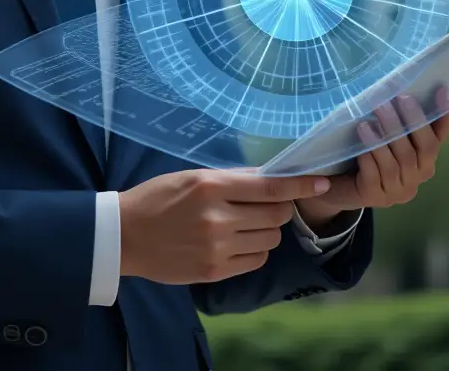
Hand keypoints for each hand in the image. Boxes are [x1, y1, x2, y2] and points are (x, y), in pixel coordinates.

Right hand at [119, 168, 332, 284]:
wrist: (125, 235)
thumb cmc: (158, 198)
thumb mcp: (192, 177)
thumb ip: (231, 179)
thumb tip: (269, 176)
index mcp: (211, 186)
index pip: (269, 187)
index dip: (301, 185)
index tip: (323, 181)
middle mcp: (218, 217)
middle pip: (276, 214)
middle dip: (278, 208)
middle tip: (264, 204)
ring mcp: (217, 247)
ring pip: (269, 238)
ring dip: (265, 229)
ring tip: (243, 223)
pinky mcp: (215, 270)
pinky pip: (256, 259)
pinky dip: (254, 249)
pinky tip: (237, 241)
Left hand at [296, 88, 448, 228]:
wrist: (342, 187)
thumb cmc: (371, 156)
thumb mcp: (388, 137)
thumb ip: (402, 120)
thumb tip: (413, 86)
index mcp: (425, 160)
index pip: (438, 137)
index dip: (443, 116)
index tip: (443, 91)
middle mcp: (417, 177)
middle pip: (420, 149)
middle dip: (410, 122)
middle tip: (397, 98)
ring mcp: (397, 190)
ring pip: (396, 162)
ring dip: (383, 140)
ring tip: (369, 120)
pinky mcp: (374, 196)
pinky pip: (374, 176)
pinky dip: (369, 159)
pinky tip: (361, 147)